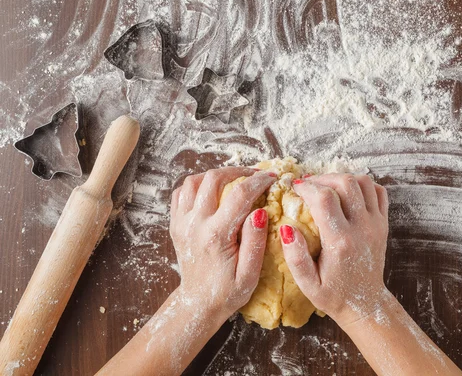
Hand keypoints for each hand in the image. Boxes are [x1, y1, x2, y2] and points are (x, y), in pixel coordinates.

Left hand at [169, 167, 275, 315]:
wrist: (198, 304)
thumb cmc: (228, 292)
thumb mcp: (249, 274)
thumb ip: (255, 242)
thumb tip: (261, 211)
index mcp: (216, 236)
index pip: (239, 195)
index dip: (258, 181)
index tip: (271, 177)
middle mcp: (195, 225)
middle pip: (213, 179)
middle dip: (238, 171)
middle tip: (254, 176)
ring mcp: (181, 223)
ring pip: (194, 181)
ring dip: (216, 175)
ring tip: (234, 180)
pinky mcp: (176, 225)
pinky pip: (181, 193)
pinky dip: (197, 185)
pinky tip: (212, 192)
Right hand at [279, 174, 389, 326]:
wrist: (365, 304)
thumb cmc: (333, 295)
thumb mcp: (308, 284)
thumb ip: (295, 257)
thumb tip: (286, 228)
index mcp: (341, 242)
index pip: (324, 199)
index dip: (307, 187)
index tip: (294, 188)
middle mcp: (362, 228)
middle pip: (346, 183)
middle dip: (323, 178)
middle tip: (308, 185)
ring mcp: (376, 224)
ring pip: (363, 182)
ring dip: (342, 178)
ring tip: (325, 186)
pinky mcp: (383, 223)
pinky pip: (378, 192)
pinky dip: (363, 185)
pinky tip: (347, 193)